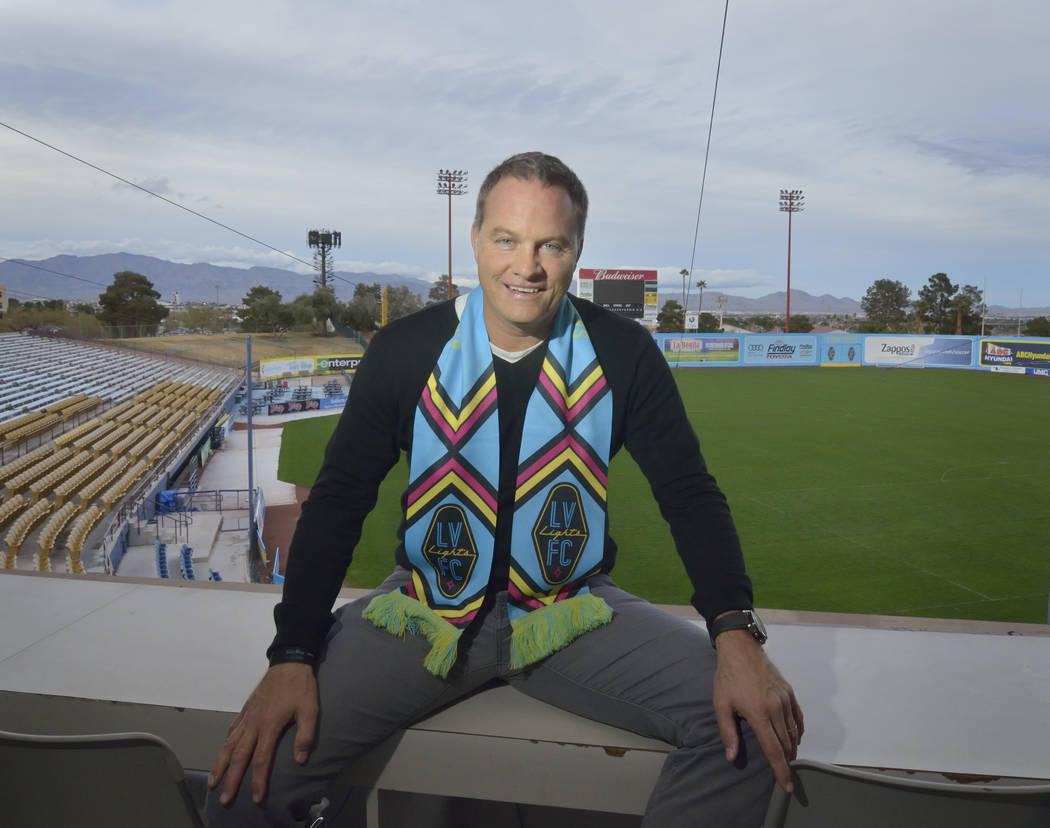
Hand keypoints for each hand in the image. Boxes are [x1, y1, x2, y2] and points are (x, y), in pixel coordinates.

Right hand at [208, 662, 318, 805]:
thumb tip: (299, 760)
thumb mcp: (310, 710)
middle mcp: (254, 723)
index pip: (261, 760)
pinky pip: (232, 729)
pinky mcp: (246, 708)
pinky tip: (223, 751)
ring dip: (221, 764)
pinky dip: (226, 742)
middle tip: (224, 799)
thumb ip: (305, 735)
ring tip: (213, 781)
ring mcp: (247, 715)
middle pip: (239, 756)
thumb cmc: (301, 687)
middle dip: (232, 779)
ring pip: (230, 744)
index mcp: (269, 726)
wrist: (289, 662)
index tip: (256, 798)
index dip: (258, 781)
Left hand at [712, 630, 803, 791]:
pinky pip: (798, 717)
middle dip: (787, 762)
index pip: (774, 749)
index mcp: (759, 713)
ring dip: (792, 748)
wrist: (740, 649)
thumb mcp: (721, 705)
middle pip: (786, 743)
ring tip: (787, 759)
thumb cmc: (728, 678)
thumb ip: (728, 733)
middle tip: (785, 775)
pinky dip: (798, 731)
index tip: (787, 786)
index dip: (780, 770)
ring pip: (794, 732)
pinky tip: (794, 738)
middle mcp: (776, 707)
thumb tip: (731, 758)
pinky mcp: (789, 692)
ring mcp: (785, 699)